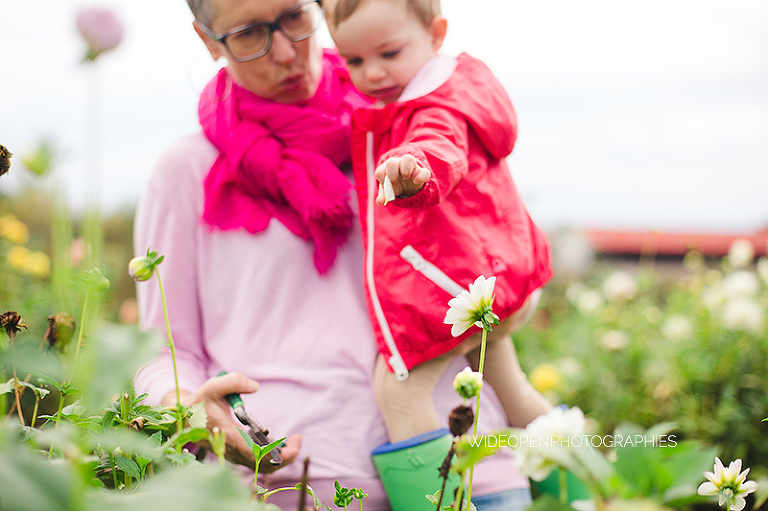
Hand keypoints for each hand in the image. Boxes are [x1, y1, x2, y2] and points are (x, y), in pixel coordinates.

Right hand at [162, 372, 300, 472]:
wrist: (185, 417)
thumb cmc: (201, 402)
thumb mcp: (214, 386)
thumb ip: (234, 382)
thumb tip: (255, 386)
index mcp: (229, 436)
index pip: (255, 454)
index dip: (277, 454)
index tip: (294, 445)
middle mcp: (232, 451)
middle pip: (262, 465)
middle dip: (285, 457)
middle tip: (298, 439)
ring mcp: (234, 455)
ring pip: (261, 466)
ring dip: (280, 457)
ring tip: (295, 440)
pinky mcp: (236, 454)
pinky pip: (257, 462)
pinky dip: (272, 455)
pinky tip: (281, 442)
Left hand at [375, 154, 430, 204]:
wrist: (409, 185)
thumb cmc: (396, 185)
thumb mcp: (389, 191)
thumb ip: (384, 195)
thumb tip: (380, 202)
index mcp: (387, 169)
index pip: (381, 170)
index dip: (382, 178)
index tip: (385, 184)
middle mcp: (398, 164)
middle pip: (391, 162)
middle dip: (392, 172)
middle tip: (395, 181)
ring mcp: (410, 166)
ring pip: (408, 159)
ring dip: (405, 169)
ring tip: (405, 178)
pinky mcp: (422, 172)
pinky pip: (424, 171)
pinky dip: (420, 177)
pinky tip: (416, 182)